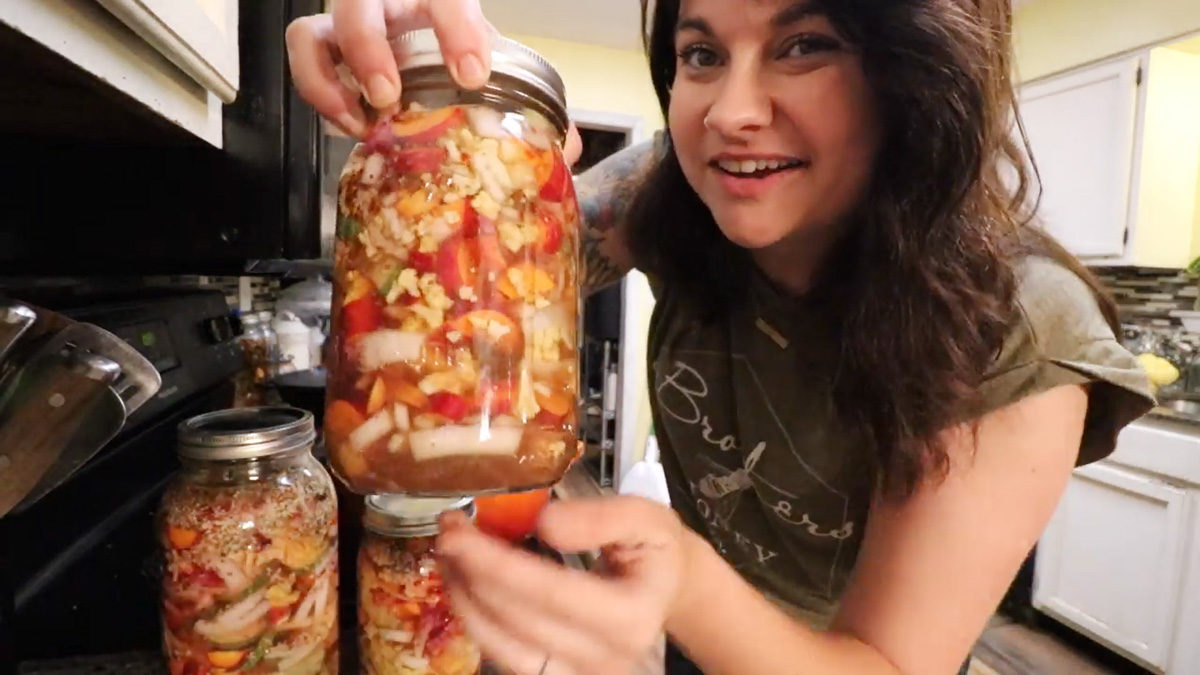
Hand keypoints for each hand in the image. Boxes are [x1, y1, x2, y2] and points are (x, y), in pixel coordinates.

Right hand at [284, 0, 583, 165]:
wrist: (437, 33)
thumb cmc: (461, 47)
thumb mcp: (495, 60)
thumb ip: (528, 98)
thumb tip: (566, 148)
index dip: (456, 31)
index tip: (472, 76)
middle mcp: (389, 1)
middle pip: (359, 0)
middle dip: (370, 49)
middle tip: (391, 98)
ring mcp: (350, 23)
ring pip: (312, 30)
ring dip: (329, 78)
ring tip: (360, 119)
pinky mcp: (324, 48)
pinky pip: (303, 59)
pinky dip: (318, 93)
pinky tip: (349, 125)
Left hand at [437, 497, 690, 674]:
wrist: (665, 589)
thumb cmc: (653, 550)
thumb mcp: (646, 518)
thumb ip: (600, 517)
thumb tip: (544, 522)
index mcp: (631, 617)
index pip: (550, 592)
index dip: (495, 564)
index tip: (458, 531)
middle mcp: (605, 659)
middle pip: (517, 621)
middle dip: (471, 574)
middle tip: (447, 532)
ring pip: (502, 648)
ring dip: (465, 599)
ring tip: (450, 555)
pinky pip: (503, 656)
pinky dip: (477, 618)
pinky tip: (465, 581)